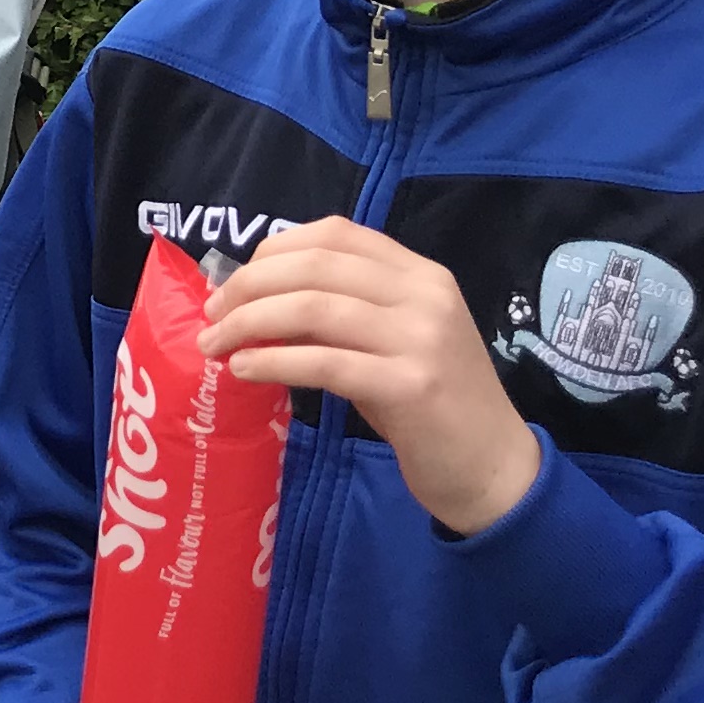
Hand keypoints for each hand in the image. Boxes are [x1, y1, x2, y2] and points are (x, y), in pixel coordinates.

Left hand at [202, 217, 540, 533]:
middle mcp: (425, 295)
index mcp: (422, 274)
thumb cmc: (430, 404)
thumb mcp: (387, 343)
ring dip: (249, 324)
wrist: (492, 468)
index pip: (337, 234)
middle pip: (315, 267)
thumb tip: (256, 300)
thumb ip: (337, 314)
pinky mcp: (410, 386)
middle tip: (211, 314)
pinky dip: (272, 361)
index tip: (235, 280)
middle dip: (249, 286)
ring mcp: (421, 339)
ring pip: (312, 309)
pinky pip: (323, 362)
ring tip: (213, 345)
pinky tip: (244, 370)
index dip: (274, 249)